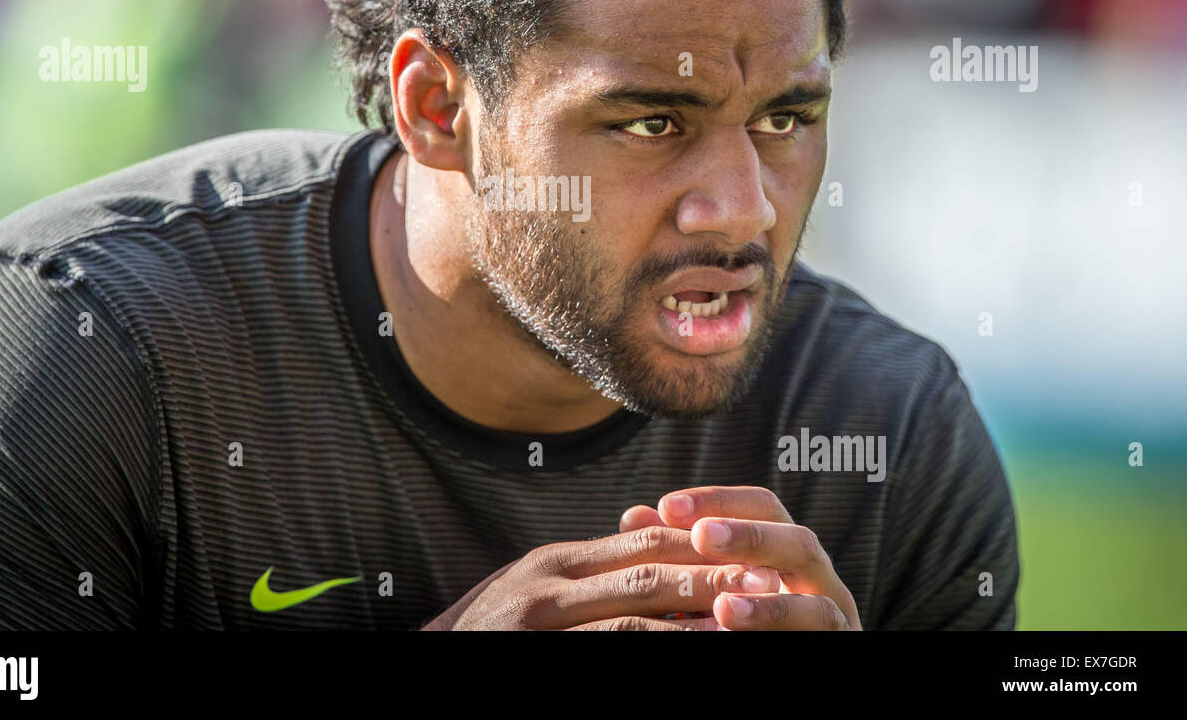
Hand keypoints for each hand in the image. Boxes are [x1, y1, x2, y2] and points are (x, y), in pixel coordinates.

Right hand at [419, 526, 781, 629]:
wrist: (431, 660)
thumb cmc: (490, 633)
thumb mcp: (537, 591)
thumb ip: (590, 575)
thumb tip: (648, 546)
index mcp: (556, 562)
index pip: (643, 541)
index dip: (701, 546)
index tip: (751, 551)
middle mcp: (549, 586)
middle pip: (648, 573)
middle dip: (712, 578)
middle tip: (769, 582)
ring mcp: (541, 625)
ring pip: (636, 623)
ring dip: (696, 625)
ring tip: (747, 625)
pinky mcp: (538, 657)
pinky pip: (612, 655)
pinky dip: (658, 654)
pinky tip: (695, 653)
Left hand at [620, 486, 860, 630]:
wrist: (775, 651)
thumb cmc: (736, 620)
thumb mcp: (704, 585)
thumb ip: (680, 555)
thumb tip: (633, 517)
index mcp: (785, 551)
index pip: (762, 508)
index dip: (718, 501)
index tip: (668, 506)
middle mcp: (817, 579)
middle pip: (798, 541)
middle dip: (750, 537)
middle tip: (702, 536)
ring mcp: (835, 617)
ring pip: (817, 600)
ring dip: (769, 603)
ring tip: (723, 605)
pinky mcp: (840, 646)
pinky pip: (820, 634)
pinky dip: (779, 629)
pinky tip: (736, 629)